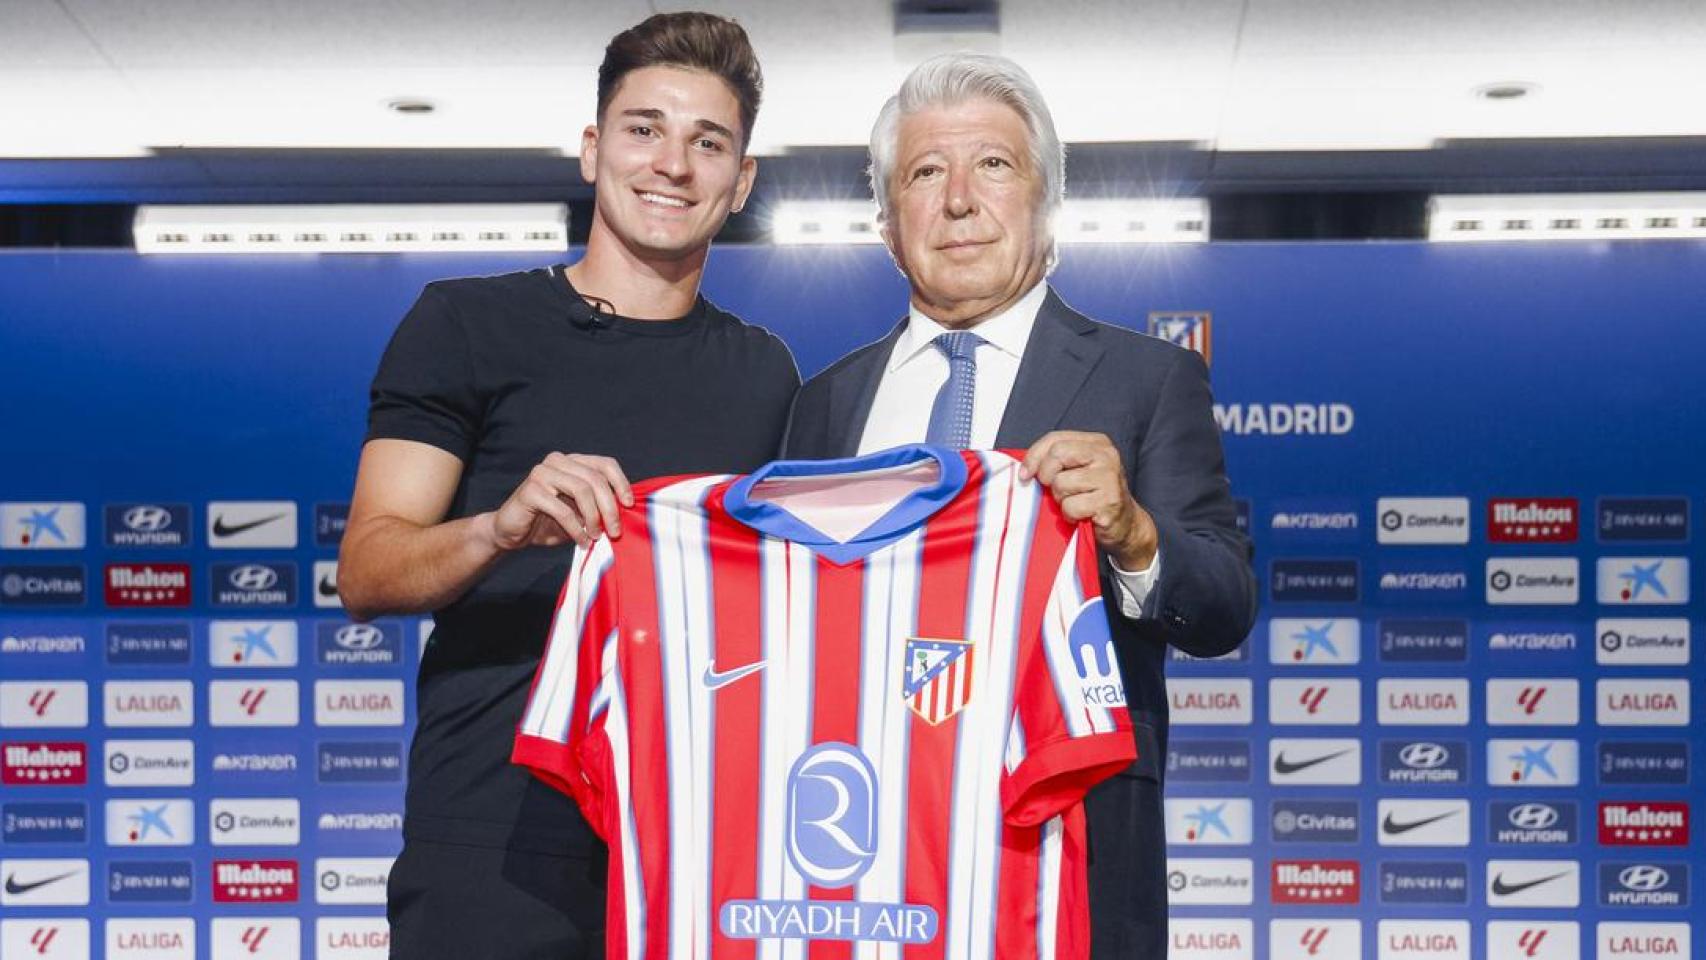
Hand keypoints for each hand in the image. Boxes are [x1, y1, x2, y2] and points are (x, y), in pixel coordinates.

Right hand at [485, 453, 632, 550]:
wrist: (512, 532)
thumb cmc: (550, 522)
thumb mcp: (580, 513)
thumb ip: (599, 506)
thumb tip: (626, 511)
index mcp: (572, 462)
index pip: (605, 464)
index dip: (621, 483)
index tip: (629, 505)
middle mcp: (558, 461)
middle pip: (595, 479)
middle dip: (610, 508)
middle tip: (616, 531)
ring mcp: (542, 473)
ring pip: (582, 490)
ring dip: (594, 518)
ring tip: (597, 537)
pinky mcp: (530, 490)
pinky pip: (563, 510)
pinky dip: (577, 529)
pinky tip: (582, 541)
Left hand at [1020, 431, 1157, 569]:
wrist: (1125, 525)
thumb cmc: (1093, 497)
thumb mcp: (1076, 470)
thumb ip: (1055, 462)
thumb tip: (1024, 469)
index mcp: (1097, 443)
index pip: (1055, 439)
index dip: (1034, 456)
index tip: (1025, 474)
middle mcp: (1106, 455)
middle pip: (1057, 454)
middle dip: (1046, 475)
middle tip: (1053, 490)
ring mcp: (1110, 477)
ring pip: (1061, 483)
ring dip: (1060, 499)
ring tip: (1074, 502)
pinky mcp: (1109, 501)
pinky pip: (1071, 506)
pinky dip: (1070, 515)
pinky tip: (1081, 515)